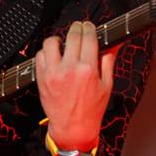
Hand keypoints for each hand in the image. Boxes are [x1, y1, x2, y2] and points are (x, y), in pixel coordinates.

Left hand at [35, 21, 117, 150]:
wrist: (72, 128)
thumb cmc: (91, 110)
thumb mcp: (106, 85)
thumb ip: (108, 61)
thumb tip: (114, 44)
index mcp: (88, 69)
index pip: (88, 37)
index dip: (89, 27)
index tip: (89, 26)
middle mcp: (69, 69)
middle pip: (72, 35)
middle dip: (77, 28)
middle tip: (79, 28)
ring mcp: (53, 73)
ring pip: (51, 42)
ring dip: (59, 39)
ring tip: (64, 44)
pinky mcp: (42, 77)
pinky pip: (40, 55)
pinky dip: (46, 52)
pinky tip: (54, 56)